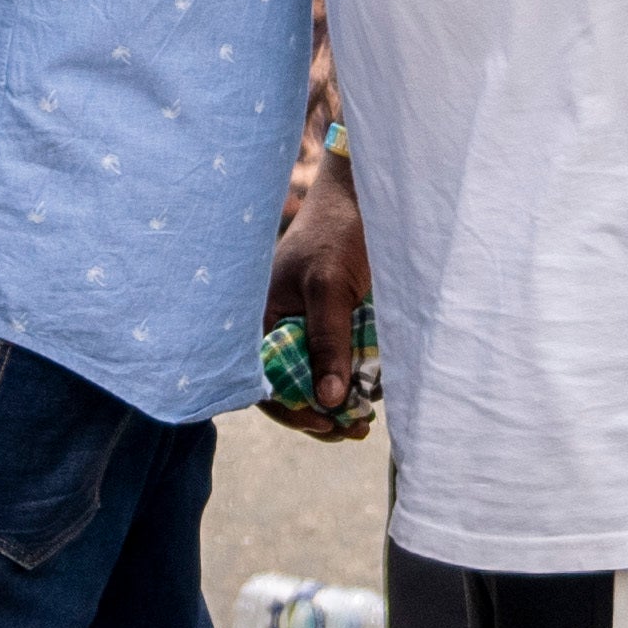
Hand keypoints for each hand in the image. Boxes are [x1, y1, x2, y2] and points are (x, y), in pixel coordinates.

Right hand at [265, 151, 375, 439]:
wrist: (362, 197)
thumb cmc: (335, 234)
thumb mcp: (328, 288)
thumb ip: (326, 342)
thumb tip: (326, 401)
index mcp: (259, 322)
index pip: (264, 382)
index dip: (292, 409)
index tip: (325, 423)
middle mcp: (277, 329)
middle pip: (290, 387)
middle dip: (318, 414)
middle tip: (353, 430)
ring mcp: (304, 326)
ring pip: (314, 379)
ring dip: (336, 404)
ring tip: (362, 424)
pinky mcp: (330, 322)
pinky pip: (333, 361)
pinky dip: (348, 381)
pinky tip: (367, 396)